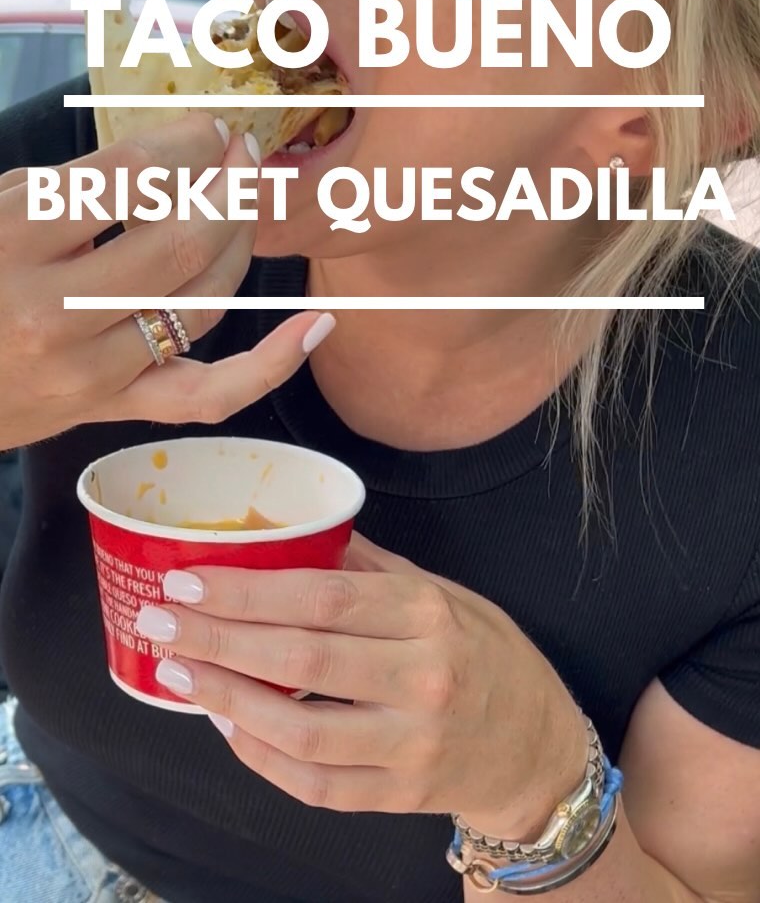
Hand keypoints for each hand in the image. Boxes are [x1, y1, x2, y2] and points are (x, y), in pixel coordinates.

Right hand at [0, 113, 330, 449]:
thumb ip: (69, 186)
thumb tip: (166, 157)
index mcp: (12, 241)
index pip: (130, 177)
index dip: (187, 143)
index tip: (206, 127)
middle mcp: (53, 310)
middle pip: (181, 239)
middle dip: (227, 184)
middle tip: (240, 152)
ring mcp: (88, 370)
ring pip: (203, 303)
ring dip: (240, 242)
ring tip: (242, 201)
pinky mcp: (111, 409)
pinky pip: (209, 393)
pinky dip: (272, 363)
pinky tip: (318, 323)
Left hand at [145, 534, 587, 830]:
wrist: (539, 747)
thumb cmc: (485, 654)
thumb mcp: (444, 591)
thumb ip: (370, 566)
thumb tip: (294, 532)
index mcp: (428, 612)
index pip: (322, 597)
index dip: (248, 591)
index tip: (190, 580)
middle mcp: (422, 676)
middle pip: (301, 658)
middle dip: (219, 638)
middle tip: (161, 621)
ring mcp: (411, 743)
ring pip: (301, 730)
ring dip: (229, 701)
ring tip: (181, 673)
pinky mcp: (400, 796)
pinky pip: (316, 785)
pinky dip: (262, 758)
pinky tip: (229, 726)